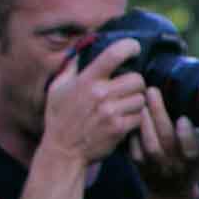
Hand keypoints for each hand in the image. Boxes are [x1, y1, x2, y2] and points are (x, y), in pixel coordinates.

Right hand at [42, 40, 145, 165]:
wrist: (63, 151)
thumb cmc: (60, 118)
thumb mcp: (57, 90)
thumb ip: (70, 68)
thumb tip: (81, 48)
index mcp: (86, 80)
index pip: (113, 54)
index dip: (129, 47)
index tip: (134, 48)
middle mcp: (100, 93)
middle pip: (137, 79)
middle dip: (135, 84)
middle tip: (127, 90)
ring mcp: (111, 111)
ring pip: (141, 98)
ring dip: (136, 102)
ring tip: (125, 106)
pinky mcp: (119, 128)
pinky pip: (140, 116)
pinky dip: (136, 119)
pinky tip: (125, 120)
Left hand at [130, 87, 198, 198]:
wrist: (171, 193)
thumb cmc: (191, 165)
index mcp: (195, 160)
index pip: (192, 148)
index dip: (187, 134)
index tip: (182, 117)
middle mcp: (176, 165)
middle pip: (166, 138)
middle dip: (159, 112)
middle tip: (152, 91)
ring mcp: (156, 167)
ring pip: (149, 144)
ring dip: (144, 121)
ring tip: (141, 102)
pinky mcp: (139, 166)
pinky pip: (134, 148)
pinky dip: (133, 133)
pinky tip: (131, 117)